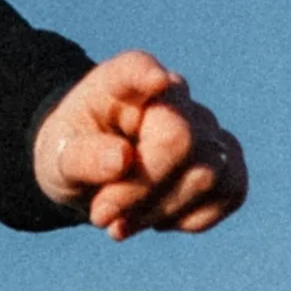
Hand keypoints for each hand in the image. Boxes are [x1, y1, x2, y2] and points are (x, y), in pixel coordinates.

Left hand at [34, 52, 246, 239]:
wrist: (96, 172)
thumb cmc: (75, 155)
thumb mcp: (58, 159)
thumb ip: (82, 158)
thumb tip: (120, 161)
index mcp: (122, 83)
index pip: (136, 70)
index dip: (147, 76)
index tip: (157, 82)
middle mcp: (174, 97)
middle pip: (181, 141)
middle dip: (140, 192)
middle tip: (101, 215)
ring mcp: (206, 126)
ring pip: (209, 174)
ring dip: (160, 212)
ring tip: (124, 220)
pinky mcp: (227, 159)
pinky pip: (231, 192)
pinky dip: (192, 219)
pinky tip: (160, 216)